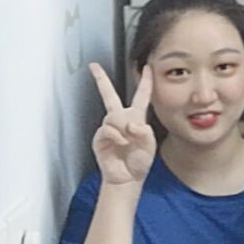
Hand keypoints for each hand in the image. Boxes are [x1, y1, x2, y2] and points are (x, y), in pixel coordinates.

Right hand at [89, 63, 156, 184]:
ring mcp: (109, 128)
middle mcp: (121, 120)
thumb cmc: (139, 162)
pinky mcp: (100, 138)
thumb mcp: (150, 146)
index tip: (147, 67)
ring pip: (113, 116)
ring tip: (128, 142)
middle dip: (101, 80)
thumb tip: (131, 124)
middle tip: (93, 66)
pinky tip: (121, 143)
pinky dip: (116, 136)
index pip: (141, 96)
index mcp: (136, 118)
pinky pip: (107, 129)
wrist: (128, 178)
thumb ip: (145, 133)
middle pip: (109, 95)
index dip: (145, 82)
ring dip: (123, 128)